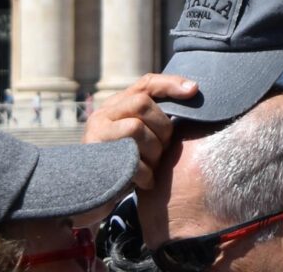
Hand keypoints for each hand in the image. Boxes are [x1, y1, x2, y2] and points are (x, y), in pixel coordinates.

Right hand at [81, 73, 198, 189]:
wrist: (88, 199)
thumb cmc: (120, 167)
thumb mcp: (133, 138)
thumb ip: (149, 120)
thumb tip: (189, 97)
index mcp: (114, 106)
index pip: (145, 84)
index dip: (170, 84)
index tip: (194, 89)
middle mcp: (102, 117)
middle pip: (141, 104)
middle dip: (161, 126)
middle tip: (163, 149)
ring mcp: (95, 138)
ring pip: (136, 128)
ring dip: (153, 151)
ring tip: (153, 166)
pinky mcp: (95, 162)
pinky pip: (130, 160)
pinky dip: (146, 173)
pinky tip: (147, 182)